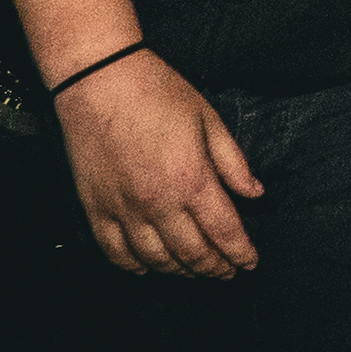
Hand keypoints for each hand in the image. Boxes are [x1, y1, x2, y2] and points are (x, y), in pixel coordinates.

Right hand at [55, 51, 265, 277]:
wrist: (98, 79)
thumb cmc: (154, 91)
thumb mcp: (208, 119)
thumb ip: (233, 162)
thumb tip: (255, 192)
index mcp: (191, 178)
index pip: (224, 232)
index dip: (241, 253)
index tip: (250, 262)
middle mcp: (158, 202)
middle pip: (193, 254)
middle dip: (216, 268)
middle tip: (227, 271)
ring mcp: (123, 210)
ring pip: (157, 261)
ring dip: (181, 272)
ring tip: (195, 271)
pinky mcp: (96, 210)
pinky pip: (116, 254)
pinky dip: (136, 267)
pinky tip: (150, 267)